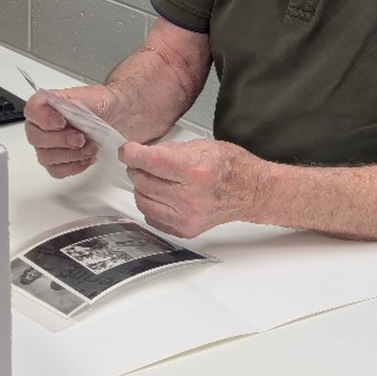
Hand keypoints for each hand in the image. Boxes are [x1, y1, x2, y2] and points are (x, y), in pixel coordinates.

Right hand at [24, 84, 114, 178]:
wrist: (114, 115)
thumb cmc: (100, 104)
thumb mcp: (93, 97)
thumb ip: (78, 103)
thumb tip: (69, 109)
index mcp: (46, 103)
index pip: (33, 110)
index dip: (43, 118)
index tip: (61, 123)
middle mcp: (42, 125)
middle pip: (36, 138)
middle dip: (60, 140)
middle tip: (80, 138)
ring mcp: (48, 145)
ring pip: (46, 157)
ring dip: (70, 155)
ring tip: (90, 148)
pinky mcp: (59, 161)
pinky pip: (57, 171)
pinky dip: (73, 167)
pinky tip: (87, 158)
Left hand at [119, 137, 263, 237]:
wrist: (250, 191)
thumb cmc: (230, 167)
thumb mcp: (201, 145)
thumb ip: (169, 150)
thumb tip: (144, 153)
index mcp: (194, 170)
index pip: (149, 161)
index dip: (131, 153)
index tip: (127, 151)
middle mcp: (190, 196)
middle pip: (142, 182)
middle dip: (136, 169)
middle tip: (140, 163)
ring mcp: (187, 216)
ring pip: (143, 201)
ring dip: (141, 187)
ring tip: (151, 179)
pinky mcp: (186, 230)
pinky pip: (152, 217)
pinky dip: (151, 204)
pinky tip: (160, 195)